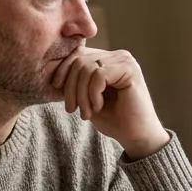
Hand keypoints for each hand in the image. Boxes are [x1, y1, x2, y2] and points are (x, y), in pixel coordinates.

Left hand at [51, 47, 169, 159]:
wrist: (136, 136)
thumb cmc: (113, 119)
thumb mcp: (87, 98)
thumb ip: (76, 82)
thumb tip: (55, 71)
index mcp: (108, 59)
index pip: (77, 54)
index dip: (63, 70)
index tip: (56, 89)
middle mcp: (117, 56)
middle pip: (79, 60)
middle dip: (70, 87)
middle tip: (72, 109)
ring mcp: (125, 60)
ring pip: (87, 68)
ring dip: (81, 94)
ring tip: (86, 113)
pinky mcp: (129, 69)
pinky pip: (98, 75)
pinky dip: (93, 94)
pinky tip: (98, 107)